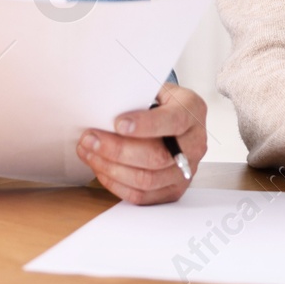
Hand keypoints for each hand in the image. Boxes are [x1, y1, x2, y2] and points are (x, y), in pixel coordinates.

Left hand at [77, 82, 206, 204]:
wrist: (172, 119)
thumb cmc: (158, 102)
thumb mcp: (154, 88)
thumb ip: (136, 95)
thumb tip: (105, 106)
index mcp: (192, 111)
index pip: (174, 121)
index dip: (146, 125)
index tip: (117, 123)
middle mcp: (195, 143)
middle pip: (158, 156)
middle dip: (118, 150)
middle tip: (90, 139)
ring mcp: (186, 170)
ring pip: (147, 179)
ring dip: (112, 168)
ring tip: (89, 153)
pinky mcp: (173, 190)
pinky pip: (142, 196)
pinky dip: (116, 184)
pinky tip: (101, 168)